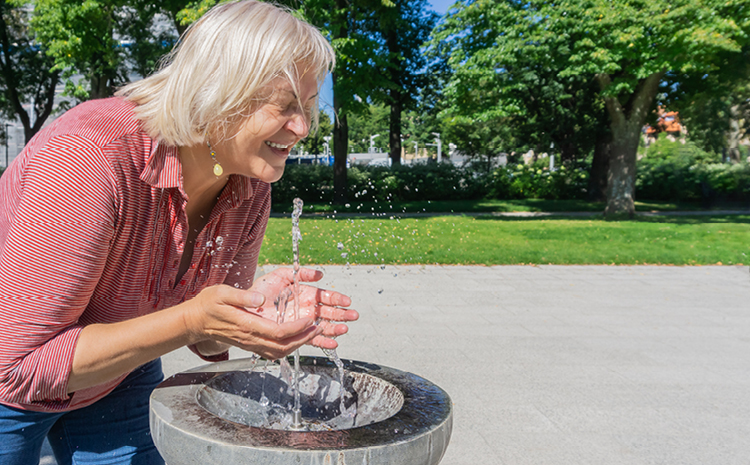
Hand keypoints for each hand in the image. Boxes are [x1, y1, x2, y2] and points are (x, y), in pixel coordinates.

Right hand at [184, 284, 324, 359]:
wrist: (194, 322)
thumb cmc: (208, 305)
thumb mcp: (222, 293)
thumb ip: (242, 295)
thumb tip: (261, 298)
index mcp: (246, 325)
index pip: (277, 332)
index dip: (296, 329)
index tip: (309, 320)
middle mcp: (249, 338)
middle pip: (282, 347)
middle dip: (303, 340)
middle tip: (318, 328)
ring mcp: (249, 344)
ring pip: (278, 352)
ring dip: (297, 345)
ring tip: (311, 334)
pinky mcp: (249, 345)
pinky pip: (272, 352)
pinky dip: (287, 348)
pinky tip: (295, 339)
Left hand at [249, 267, 358, 349]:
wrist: (246, 307)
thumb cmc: (262, 290)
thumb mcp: (281, 276)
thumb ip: (301, 273)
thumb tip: (319, 274)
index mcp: (306, 294)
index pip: (325, 296)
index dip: (336, 298)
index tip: (346, 301)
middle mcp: (306, 308)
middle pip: (328, 312)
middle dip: (341, 314)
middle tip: (353, 315)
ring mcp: (301, 322)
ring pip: (322, 326)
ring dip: (334, 328)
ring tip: (344, 329)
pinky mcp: (294, 333)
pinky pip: (310, 339)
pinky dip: (322, 342)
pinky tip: (332, 343)